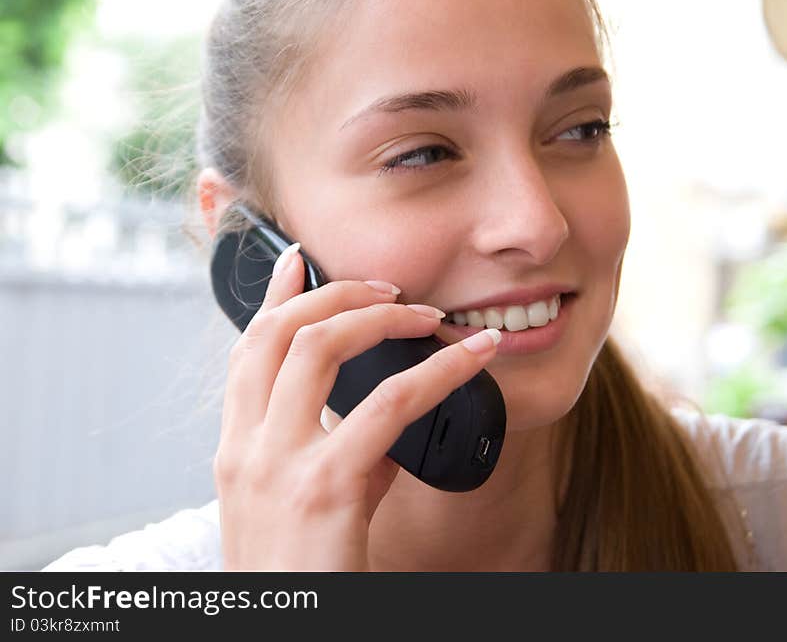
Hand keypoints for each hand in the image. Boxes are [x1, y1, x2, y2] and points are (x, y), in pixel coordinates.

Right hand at [213, 244, 500, 570]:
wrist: (288, 632)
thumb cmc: (304, 575)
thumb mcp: (305, 504)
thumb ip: (341, 450)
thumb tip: (390, 406)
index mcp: (236, 448)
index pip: (246, 349)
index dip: (273, 296)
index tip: (297, 258)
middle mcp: (246, 448)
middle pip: (279, 333)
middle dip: (333, 292)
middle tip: (386, 287)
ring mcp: (278, 465)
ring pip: (321, 348)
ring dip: (380, 317)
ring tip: (427, 315)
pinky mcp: (324, 488)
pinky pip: (390, 404)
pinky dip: (439, 372)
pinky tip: (473, 358)